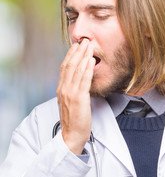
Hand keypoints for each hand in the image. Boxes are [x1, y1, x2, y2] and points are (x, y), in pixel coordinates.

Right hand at [56, 39, 95, 154]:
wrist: (71, 136)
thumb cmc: (74, 121)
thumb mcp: (70, 103)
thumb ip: (73, 91)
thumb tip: (80, 81)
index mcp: (61, 90)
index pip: (65, 68)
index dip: (70, 55)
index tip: (76, 46)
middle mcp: (64, 89)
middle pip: (70, 66)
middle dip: (78, 52)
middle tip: (85, 40)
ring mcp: (70, 93)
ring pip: (76, 70)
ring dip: (84, 56)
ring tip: (89, 46)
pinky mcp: (79, 98)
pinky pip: (84, 80)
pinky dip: (88, 69)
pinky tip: (91, 61)